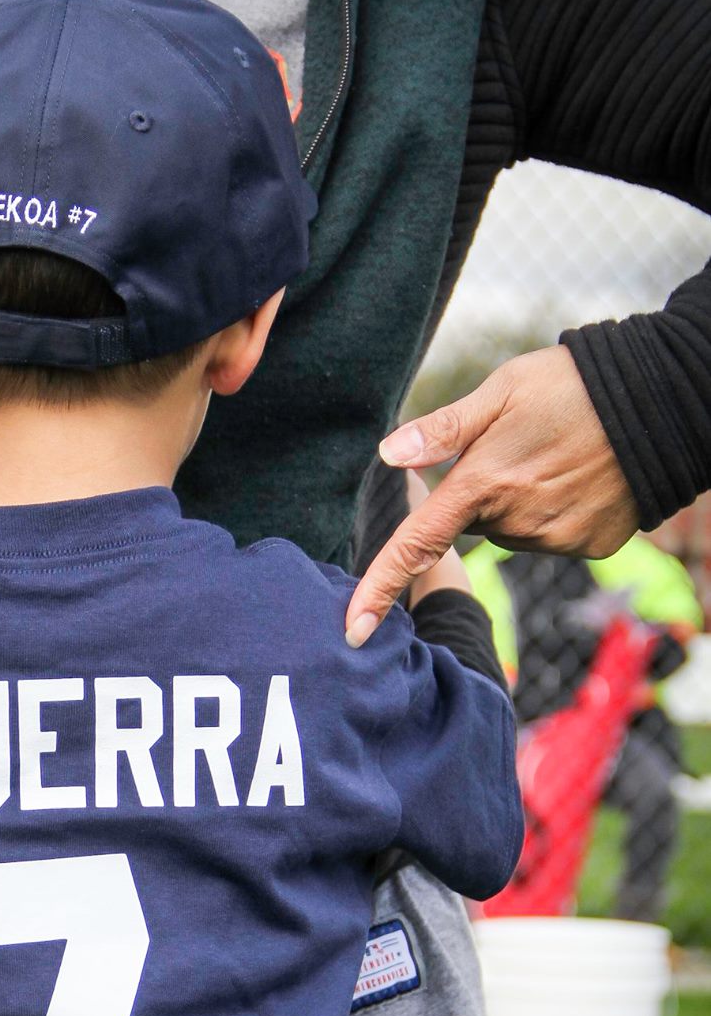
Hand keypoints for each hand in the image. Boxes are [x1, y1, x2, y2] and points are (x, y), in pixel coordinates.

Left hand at [345, 344, 638, 644]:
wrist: (663, 400)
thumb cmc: (574, 385)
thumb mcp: (502, 391)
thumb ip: (444, 429)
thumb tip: (388, 455)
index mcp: (483, 483)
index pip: (417, 543)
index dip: (380, 588)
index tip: (351, 631)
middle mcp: (517, 521)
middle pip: (474, 525)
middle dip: (484, 495)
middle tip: (518, 451)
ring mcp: (557, 538)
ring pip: (513, 533)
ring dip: (521, 505)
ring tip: (555, 460)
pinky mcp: (590, 546)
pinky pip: (552, 538)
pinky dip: (557, 515)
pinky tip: (582, 480)